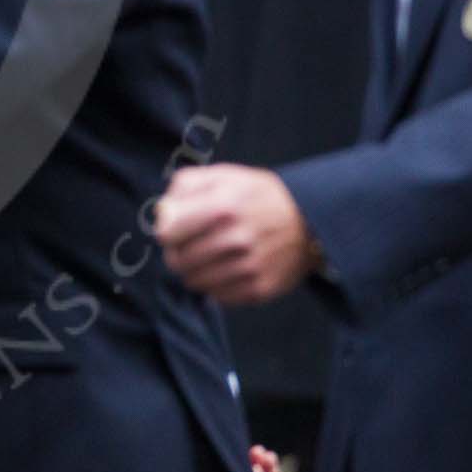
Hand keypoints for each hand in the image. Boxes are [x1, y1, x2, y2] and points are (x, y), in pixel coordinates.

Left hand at [154, 164, 318, 304]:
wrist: (310, 220)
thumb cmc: (257, 195)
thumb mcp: (223, 175)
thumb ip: (184, 187)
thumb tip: (161, 213)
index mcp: (223, 206)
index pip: (167, 233)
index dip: (166, 231)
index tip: (175, 229)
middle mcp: (236, 239)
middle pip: (177, 261)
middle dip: (178, 253)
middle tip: (191, 244)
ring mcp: (249, 267)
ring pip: (194, 282)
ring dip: (195, 270)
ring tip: (210, 256)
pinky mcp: (260, 289)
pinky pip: (218, 297)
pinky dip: (216, 285)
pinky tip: (227, 269)